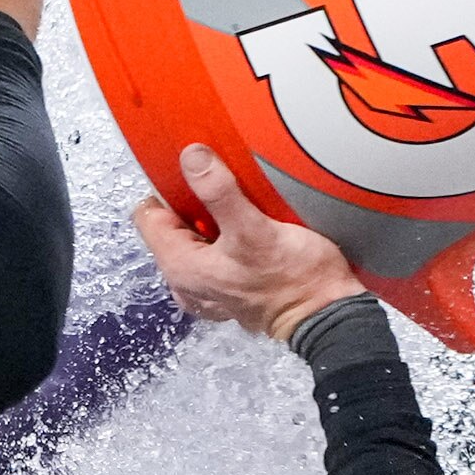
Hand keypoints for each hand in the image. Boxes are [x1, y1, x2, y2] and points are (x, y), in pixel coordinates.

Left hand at [130, 148, 364, 339]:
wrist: (326, 316)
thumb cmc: (293, 280)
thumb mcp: (254, 229)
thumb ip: (218, 193)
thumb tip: (192, 158)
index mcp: (180, 266)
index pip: (148, 216)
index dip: (167, 190)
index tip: (195, 176)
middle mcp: (186, 280)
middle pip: (172, 226)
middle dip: (193, 204)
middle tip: (226, 192)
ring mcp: (208, 286)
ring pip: (196, 238)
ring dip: (213, 219)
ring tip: (241, 210)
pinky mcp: (230, 287)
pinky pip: (217, 252)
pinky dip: (227, 237)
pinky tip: (250, 230)